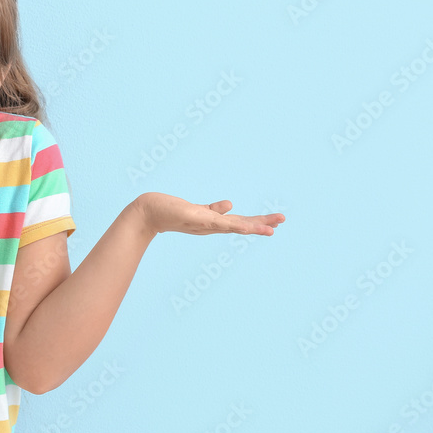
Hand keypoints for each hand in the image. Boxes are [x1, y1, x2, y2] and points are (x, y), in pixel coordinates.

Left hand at [136, 192, 283, 236]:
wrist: (149, 213)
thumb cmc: (172, 212)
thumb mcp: (198, 210)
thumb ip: (214, 210)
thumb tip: (231, 205)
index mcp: (214, 223)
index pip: (239, 223)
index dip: (257, 222)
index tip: (275, 223)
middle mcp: (212, 226)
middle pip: (241, 225)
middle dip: (262, 224)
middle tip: (283, 220)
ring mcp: (206, 224)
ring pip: (234, 226)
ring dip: (253, 227)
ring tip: (272, 228)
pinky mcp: (198, 219)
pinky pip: (220, 223)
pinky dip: (234, 225)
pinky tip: (246, 226)